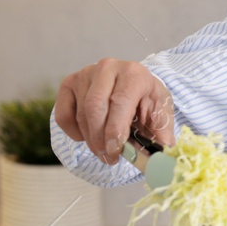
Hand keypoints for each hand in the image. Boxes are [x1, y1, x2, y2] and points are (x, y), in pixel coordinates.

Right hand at [54, 58, 174, 164]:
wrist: (132, 83)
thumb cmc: (146, 100)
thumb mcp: (161, 113)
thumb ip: (162, 134)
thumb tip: (163, 156)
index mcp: (134, 73)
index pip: (120, 101)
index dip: (115, 129)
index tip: (115, 150)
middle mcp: (108, 68)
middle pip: (95, 108)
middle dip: (101, 139)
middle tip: (109, 158)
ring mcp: (85, 74)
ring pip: (81, 114)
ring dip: (91, 139)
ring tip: (104, 152)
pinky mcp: (69, 83)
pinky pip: (63, 115)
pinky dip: (73, 132)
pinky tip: (88, 135)